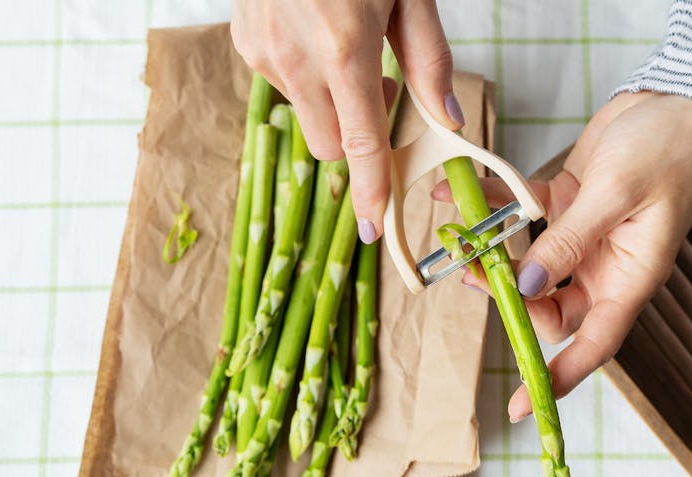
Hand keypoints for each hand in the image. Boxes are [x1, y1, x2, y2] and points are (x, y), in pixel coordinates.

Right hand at [231, 0, 464, 242]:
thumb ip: (428, 59)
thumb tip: (447, 119)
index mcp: (344, 47)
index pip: (360, 143)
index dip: (370, 190)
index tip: (373, 227)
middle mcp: (294, 57)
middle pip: (329, 145)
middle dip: (357, 142)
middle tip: (381, 95)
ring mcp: (262, 50)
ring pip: (304, 115)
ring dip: (330, 105)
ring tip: (344, 48)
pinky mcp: (243, 41)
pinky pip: (281, 84)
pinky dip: (304, 77)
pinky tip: (313, 34)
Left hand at [438, 92, 691, 420]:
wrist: (674, 100)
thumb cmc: (667, 149)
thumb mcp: (617, 194)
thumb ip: (570, 240)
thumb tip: (528, 284)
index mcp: (629, 277)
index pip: (593, 345)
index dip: (558, 378)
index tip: (522, 407)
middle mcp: (603, 266)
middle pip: (547, 306)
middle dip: (508, 297)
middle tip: (474, 272)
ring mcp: (581, 238)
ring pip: (528, 265)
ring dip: (493, 253)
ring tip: (460, 235)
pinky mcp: (563, 206)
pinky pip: (522, 217)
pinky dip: (494, 208)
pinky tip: (460, 195)